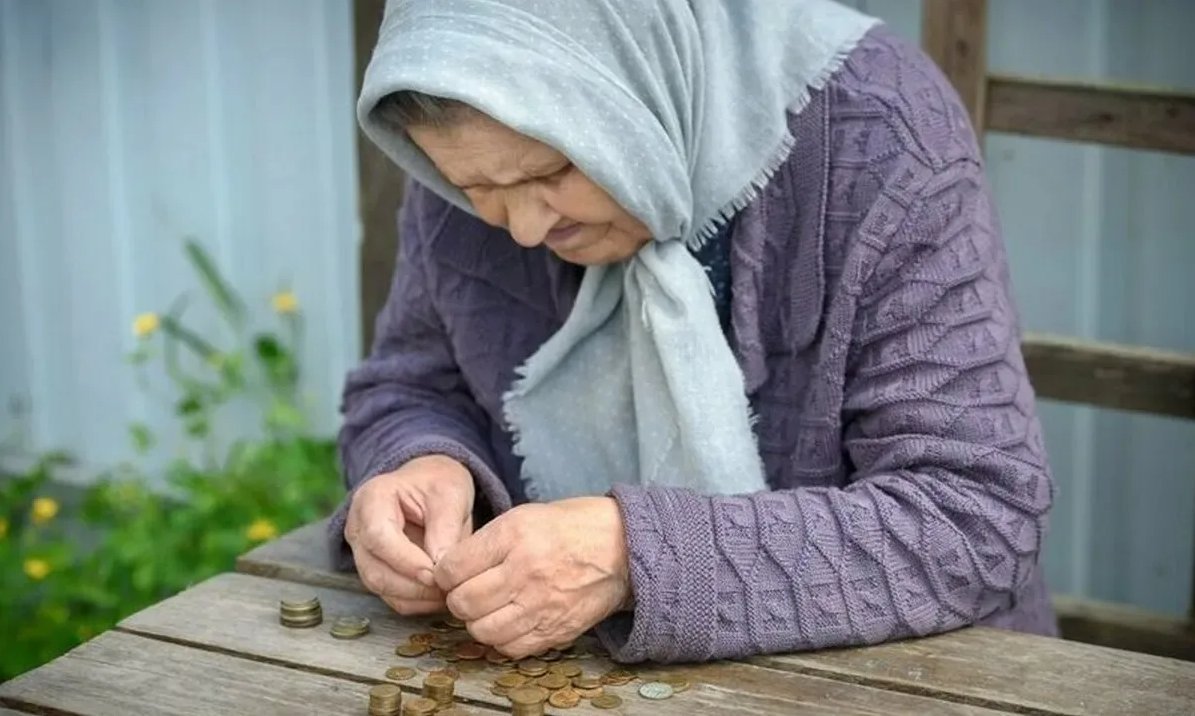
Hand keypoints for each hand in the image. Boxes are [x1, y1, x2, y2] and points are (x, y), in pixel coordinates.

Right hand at [344, 455, 473, 614]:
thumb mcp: (450, 492)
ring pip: (380, 587)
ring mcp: (363, 553)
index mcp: (372, 499)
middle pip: (374, 570)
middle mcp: (358, 528)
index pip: (378, 537)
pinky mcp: (376, 571)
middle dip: (413, 586)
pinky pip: (391, 596)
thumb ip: (445, 528)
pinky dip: (416, 602)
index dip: (405, 561)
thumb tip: (441, 568)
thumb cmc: (438, 484)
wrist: (430, 485)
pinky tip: (439, 596)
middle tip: (448, 588)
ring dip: (416, 597)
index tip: (435, 573)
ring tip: (448, 592)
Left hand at [435, 496, 630, 657]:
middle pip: (463, 602)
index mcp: (515, 535)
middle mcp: (525, 571)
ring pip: (482, 630)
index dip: (443, 573)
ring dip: (477, 621)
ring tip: (488, 608)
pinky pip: (510, 647)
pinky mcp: (555, 630)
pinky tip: (509, 621)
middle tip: (467, 591)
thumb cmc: (571, 527)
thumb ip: (486, 542)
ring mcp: (541, 605)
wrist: (621, 547)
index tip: (450, 572)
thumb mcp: (525, 515)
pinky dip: (502, 638)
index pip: (453, 567)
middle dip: (457, 599)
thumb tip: (450, 568)